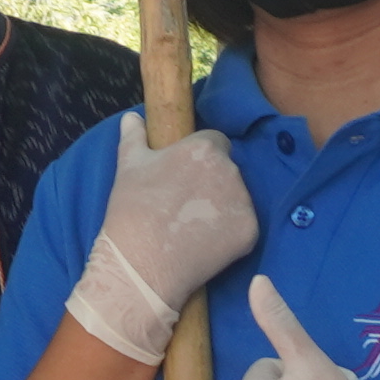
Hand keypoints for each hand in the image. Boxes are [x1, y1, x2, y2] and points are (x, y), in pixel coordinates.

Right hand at [64, 121, 258, 362]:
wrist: (141, 263)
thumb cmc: (132, 210)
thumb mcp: (128, 166)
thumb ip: (134, 137)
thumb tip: (131, 117)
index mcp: (204, 148)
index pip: (215, 143)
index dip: (200, 160)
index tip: (185, 178)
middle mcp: (231, 169)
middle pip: (228, 171)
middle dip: (213, 183)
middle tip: (186, 205)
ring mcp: (243, 202)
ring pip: (238, 198)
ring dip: (223, 207)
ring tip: (194, 226)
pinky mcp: (250, 232)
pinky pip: (244, 227)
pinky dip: (230, 235)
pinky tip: (206, 243)